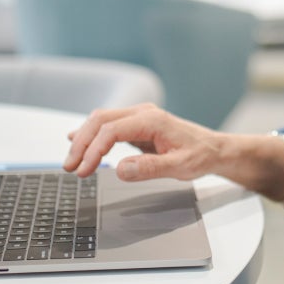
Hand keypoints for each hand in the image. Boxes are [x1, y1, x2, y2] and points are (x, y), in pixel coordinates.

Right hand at [63, 103, 223, 180]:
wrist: (213, 149)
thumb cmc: (200, 155)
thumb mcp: (180, 166)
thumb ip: (151, 168)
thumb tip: (121, 169)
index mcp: (152, 120)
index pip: (111, 130)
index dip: (93, 151)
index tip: (84, 171)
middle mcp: (142, 113)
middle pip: (100, 120)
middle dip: (81, 143)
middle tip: (70, 167)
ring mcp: (139, 117)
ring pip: (101, 121)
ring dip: (83, 139)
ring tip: (72, 161)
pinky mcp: (137, 125)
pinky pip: (108, 125)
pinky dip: (91, 134)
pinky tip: (77, 140)